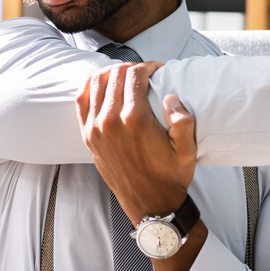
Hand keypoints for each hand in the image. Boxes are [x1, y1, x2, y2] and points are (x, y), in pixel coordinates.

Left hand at [75, 61, 198, 222]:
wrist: (150, 204)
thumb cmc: (169, 177)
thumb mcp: (187, 150)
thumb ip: (183, 119)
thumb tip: (171, 97)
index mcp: (135, 120)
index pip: (136, 75)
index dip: (149, 66)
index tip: (158, 70)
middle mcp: (111, 121)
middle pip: (116, 74)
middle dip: (132, 67)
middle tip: (144, 73)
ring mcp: (96, 128)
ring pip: (97, 82)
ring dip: (112, 73)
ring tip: (126, 76)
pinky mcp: (88, 136)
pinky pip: (82, 100)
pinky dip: (91, 86)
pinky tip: (103, 84)